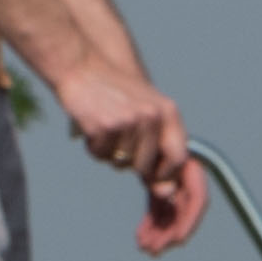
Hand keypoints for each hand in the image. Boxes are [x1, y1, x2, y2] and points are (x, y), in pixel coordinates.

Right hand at [46, 56, 207, 251]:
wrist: (82, 67)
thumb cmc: (116, 96)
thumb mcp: (145, 116)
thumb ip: (158, 151)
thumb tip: (167, 194)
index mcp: (168, 112)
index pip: (179, 158)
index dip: (166, 175)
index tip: (151, 178)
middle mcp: (153, 116)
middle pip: (146, 167)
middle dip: (130, 163)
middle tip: (117, 141)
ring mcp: (129, 121)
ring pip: (120, 162)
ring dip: (109, 153)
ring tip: (104, 127)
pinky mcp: (105, 125)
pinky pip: (100, 154)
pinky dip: (93, 147)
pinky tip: (91, 125)